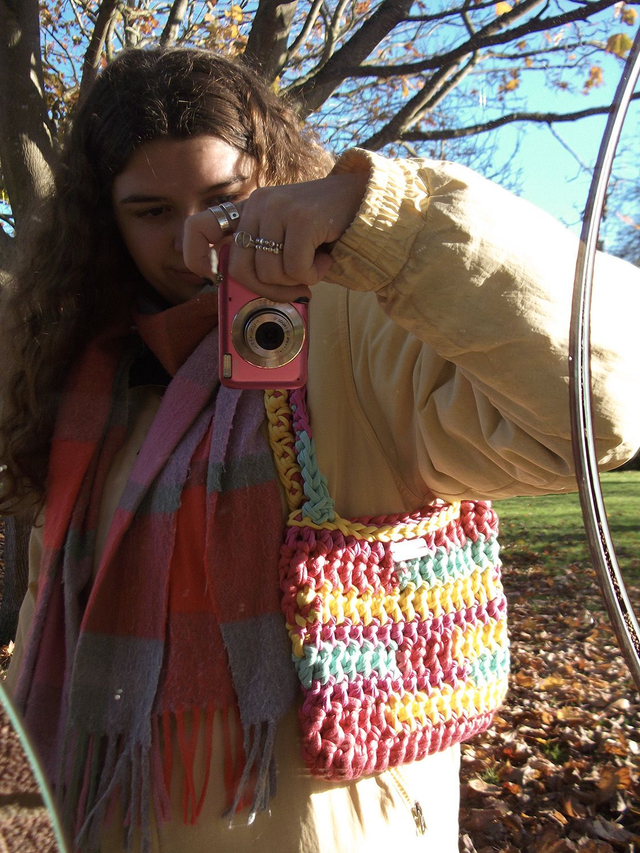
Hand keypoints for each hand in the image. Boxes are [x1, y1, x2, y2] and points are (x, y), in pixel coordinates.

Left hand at [182, 172, 368, 301]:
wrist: (367, 202)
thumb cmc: (325, 231)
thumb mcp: (286, 242)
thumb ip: (262, 258)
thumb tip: (244, 294)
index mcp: (249, 209)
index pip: (200, 227)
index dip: (196, 257)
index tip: (212, 278)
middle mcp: (258, 204)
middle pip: (240, 269)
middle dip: (268, 290)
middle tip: (295, 288)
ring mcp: (278, 207)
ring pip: (270, 273)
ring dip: (298, 280)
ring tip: (315, 263)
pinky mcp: (301, 217)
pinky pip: (295, 268)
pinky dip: (314, 274)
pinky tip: (326, 258)